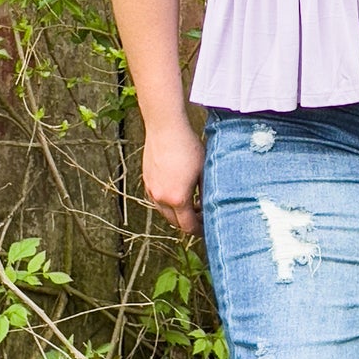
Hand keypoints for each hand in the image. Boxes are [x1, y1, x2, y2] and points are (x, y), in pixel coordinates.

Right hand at [143, 120, 204, 236]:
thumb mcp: (204, 172)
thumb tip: (212, 207)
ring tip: (191, 203)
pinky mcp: (147, 180)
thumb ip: (207, 193)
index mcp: (178, 198)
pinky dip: (167, 202)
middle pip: (175, 222)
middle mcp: (161, 198)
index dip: (199, 231)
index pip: (188, 226)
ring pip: (164, 211)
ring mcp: (151, 190)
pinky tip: (177, 190)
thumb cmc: (188, 147)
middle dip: (188, 223)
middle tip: (202, 216)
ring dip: (177, 212)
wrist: (165, 128)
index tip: (207, 229)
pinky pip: (157, 199)